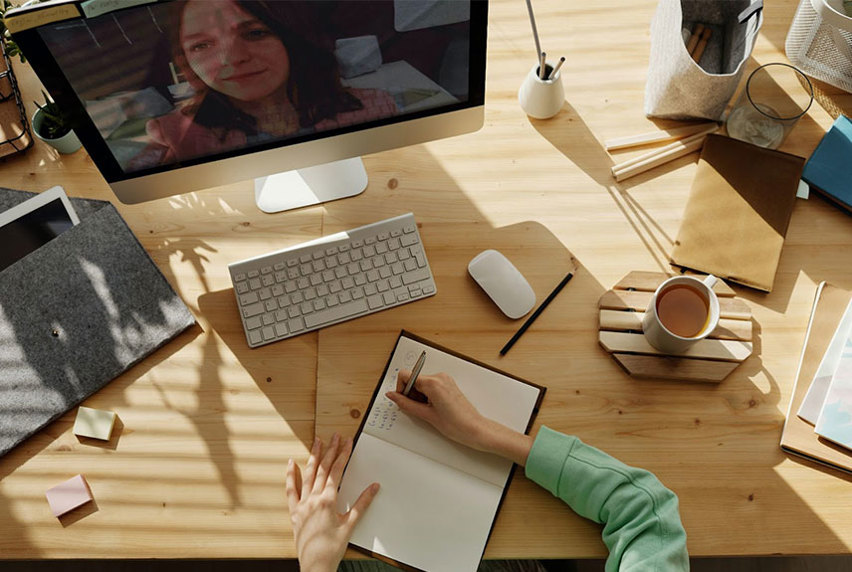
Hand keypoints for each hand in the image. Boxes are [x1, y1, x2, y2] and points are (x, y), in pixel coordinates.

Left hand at [286, 434, 379, 571]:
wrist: (315, 565)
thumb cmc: (332, 548)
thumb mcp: (350, 525)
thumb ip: (362, 503)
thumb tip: (374, 487)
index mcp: (327, 501)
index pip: (336, 471)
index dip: (343, 454)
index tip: (347, 442)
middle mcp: (313, 499)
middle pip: (323, 469)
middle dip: (330, 450)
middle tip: (335, 436)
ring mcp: (301, 504)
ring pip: (308, 475)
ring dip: (314, 457)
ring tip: (317, 441)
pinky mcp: (294, 512)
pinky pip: (290, 490)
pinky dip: (291, 476)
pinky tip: (292, 463)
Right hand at [386, 371, 533, 464]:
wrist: (474, 429)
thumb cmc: (456, 424)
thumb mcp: (426, 415)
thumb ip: (405, 404)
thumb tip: (393, 396)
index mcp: (433, 382)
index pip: (405, 375)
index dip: (401, 388)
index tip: (403, 400)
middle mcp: (439, 377)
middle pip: (413, 379)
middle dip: (411, 394)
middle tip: (419, 409)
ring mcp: (445, 380)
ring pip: (421, 383)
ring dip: (419, 396)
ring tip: (429, 411)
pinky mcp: (448, 384)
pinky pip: (430, 386)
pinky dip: (427, 396)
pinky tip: (433, 408)